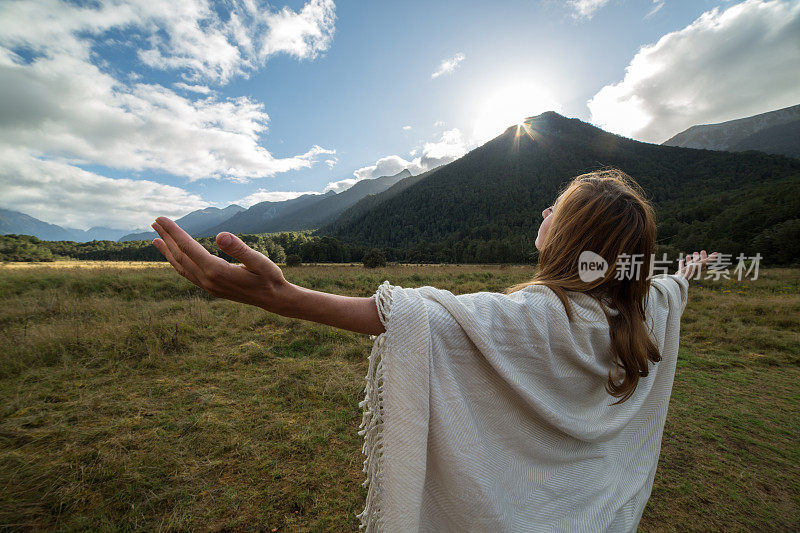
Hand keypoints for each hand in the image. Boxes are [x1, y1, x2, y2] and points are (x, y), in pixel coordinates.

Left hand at [151, 217, 289, 310]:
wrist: (274, 299)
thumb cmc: (269, 277)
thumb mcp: (259, 261)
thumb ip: (239, 249)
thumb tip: (221, 235)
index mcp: (217, 271)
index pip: (189, 248)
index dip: (174, 232)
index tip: (162, 219)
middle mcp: (208, 281)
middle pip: (180, 256)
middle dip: (167, 238)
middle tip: (155, 222)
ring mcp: (208, 286)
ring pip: (181, 267)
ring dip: (168, 251)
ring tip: (156, 239)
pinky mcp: (211, 288)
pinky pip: (188, 274)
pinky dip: (177, 263)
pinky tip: (175, 256)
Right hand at [676, 250, 718, 279]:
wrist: (683, 278)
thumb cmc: (692, 270)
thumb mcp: (702, 263)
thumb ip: (709, 259)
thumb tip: (716, 254)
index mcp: (700, 267)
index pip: (705, 261)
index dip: (706, 256)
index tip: (704, 251)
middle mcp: (695, 270)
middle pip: (698, 263)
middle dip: (697, 257)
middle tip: (696, 252)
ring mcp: (689, 271)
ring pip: (690, 265)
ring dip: (689, 260)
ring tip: (688, 256)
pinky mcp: (682, 273)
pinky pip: (682, 267)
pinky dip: (682, 264)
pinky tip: (681, 261)